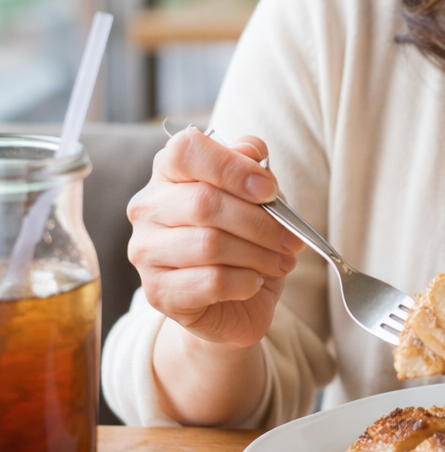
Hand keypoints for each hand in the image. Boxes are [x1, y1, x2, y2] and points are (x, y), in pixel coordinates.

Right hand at [127, 127, 303, 346]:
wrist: (234, 301)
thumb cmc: (244, 237)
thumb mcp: (258, 196)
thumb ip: (253, 168)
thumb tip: (251, 151)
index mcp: (169, 172)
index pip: (186, 150)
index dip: (232, 167)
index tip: (269, 190)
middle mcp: (148, 208)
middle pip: (204, 203)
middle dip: (259, 222)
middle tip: (291, 238)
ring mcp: (147, 251)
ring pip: (209, 245)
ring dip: (258, 254)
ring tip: (280, 261)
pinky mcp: (158, 292)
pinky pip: (210, 282)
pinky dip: (245, 281)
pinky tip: (255, 281)